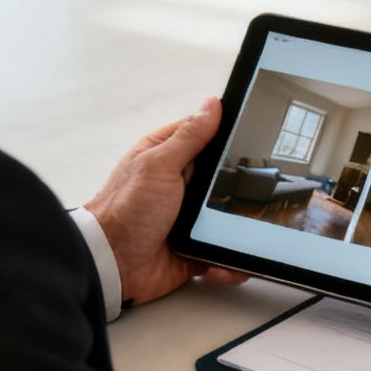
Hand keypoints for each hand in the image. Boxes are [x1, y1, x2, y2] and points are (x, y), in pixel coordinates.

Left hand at [83, 98, 248, 306]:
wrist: (112, 265)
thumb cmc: (125, 210)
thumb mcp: (159, 165)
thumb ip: (189, 136)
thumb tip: (213, 104)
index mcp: (168, 155)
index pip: (207, 133)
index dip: (231, 133)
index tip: (258, 134)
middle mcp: (181, 182)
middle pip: (227, 175)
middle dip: (242, 185)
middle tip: (257, 191)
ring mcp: (190, 214)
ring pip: (230, 213)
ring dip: (238, 225)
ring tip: (245, 232)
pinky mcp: (197, 244)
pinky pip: (224, 248)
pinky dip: (228, 259)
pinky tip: (222, 263)